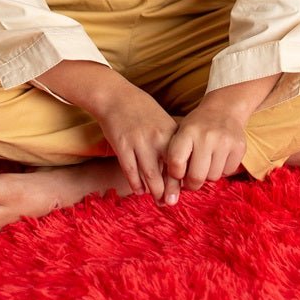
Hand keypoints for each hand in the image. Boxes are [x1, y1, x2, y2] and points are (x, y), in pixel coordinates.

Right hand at [95, 79, 181, 204]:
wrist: (115, 96)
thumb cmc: (141, 110)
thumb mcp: (163, 121)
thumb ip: (171, 142)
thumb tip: (179, 169)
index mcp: (170, 132)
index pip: (181, 162)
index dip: (183, 180)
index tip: (183, 191)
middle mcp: (157, 138)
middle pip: (168, 172)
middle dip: (170, 192)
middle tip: (170, 203)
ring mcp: (139, 142)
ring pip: (150, 176)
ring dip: (154, 192)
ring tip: (157, 201)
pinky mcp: (122, 146)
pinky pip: (131, 171)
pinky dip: (136, 184)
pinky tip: (139, 190)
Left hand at [165, 101, 247, 192]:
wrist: (224, 109)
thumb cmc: (197, 126)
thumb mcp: (181, 133)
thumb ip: (175, 155)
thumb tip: (173, 188)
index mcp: (188, 131)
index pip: (176, 163)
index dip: (175, 173)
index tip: (178, 172)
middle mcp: (207, 136)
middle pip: (196, 177)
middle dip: (192, 183)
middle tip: (192, 179)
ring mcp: (225, 141)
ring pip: (213, 177)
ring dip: (208, 175)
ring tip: (206, 163)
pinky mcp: (239, 147)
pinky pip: (227, 173)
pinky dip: (222, 170)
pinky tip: (219, 158)